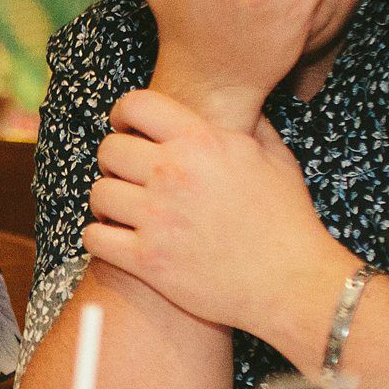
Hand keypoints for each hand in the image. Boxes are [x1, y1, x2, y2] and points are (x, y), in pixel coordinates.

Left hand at [84, 89, 353, 345]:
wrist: (293, 283)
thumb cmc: (289, 222)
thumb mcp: (276, 159)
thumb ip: (251, 126)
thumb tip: (238, 106)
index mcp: (202, 142)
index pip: (136, 105)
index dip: (123, 115)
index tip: (124, 128)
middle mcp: (173, 173)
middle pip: (110, 149)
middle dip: (114, 161)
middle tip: (127, 177)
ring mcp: (157, 218)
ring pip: (99, 193)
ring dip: (107, 201)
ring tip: (122, 211)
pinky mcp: (148, 260)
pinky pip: (95, 237)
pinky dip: (100, 238)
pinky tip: (117, 240)